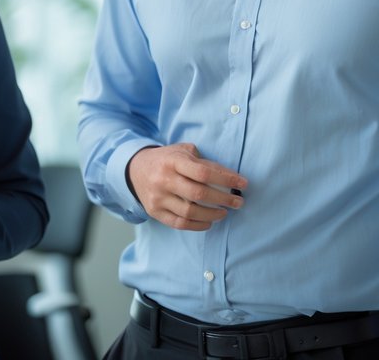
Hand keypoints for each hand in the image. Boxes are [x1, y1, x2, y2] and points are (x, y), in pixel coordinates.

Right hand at [127, 143, 246, 230]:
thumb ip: (204, 162)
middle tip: (239, 202)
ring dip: (212, 215)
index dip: (226, 179)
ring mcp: (158, 197)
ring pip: (189, 212)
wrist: (135, 169)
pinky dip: (197, 226)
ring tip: (224, 212)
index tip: (243, 183)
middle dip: (223, 200)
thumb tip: (230, 177)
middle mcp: (164, 179)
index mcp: (173, 161)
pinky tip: (209, 222)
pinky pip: (179, 224)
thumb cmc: (167, 160)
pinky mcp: (155, 212)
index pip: (204, 172)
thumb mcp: (183, 152)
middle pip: (198, 194)